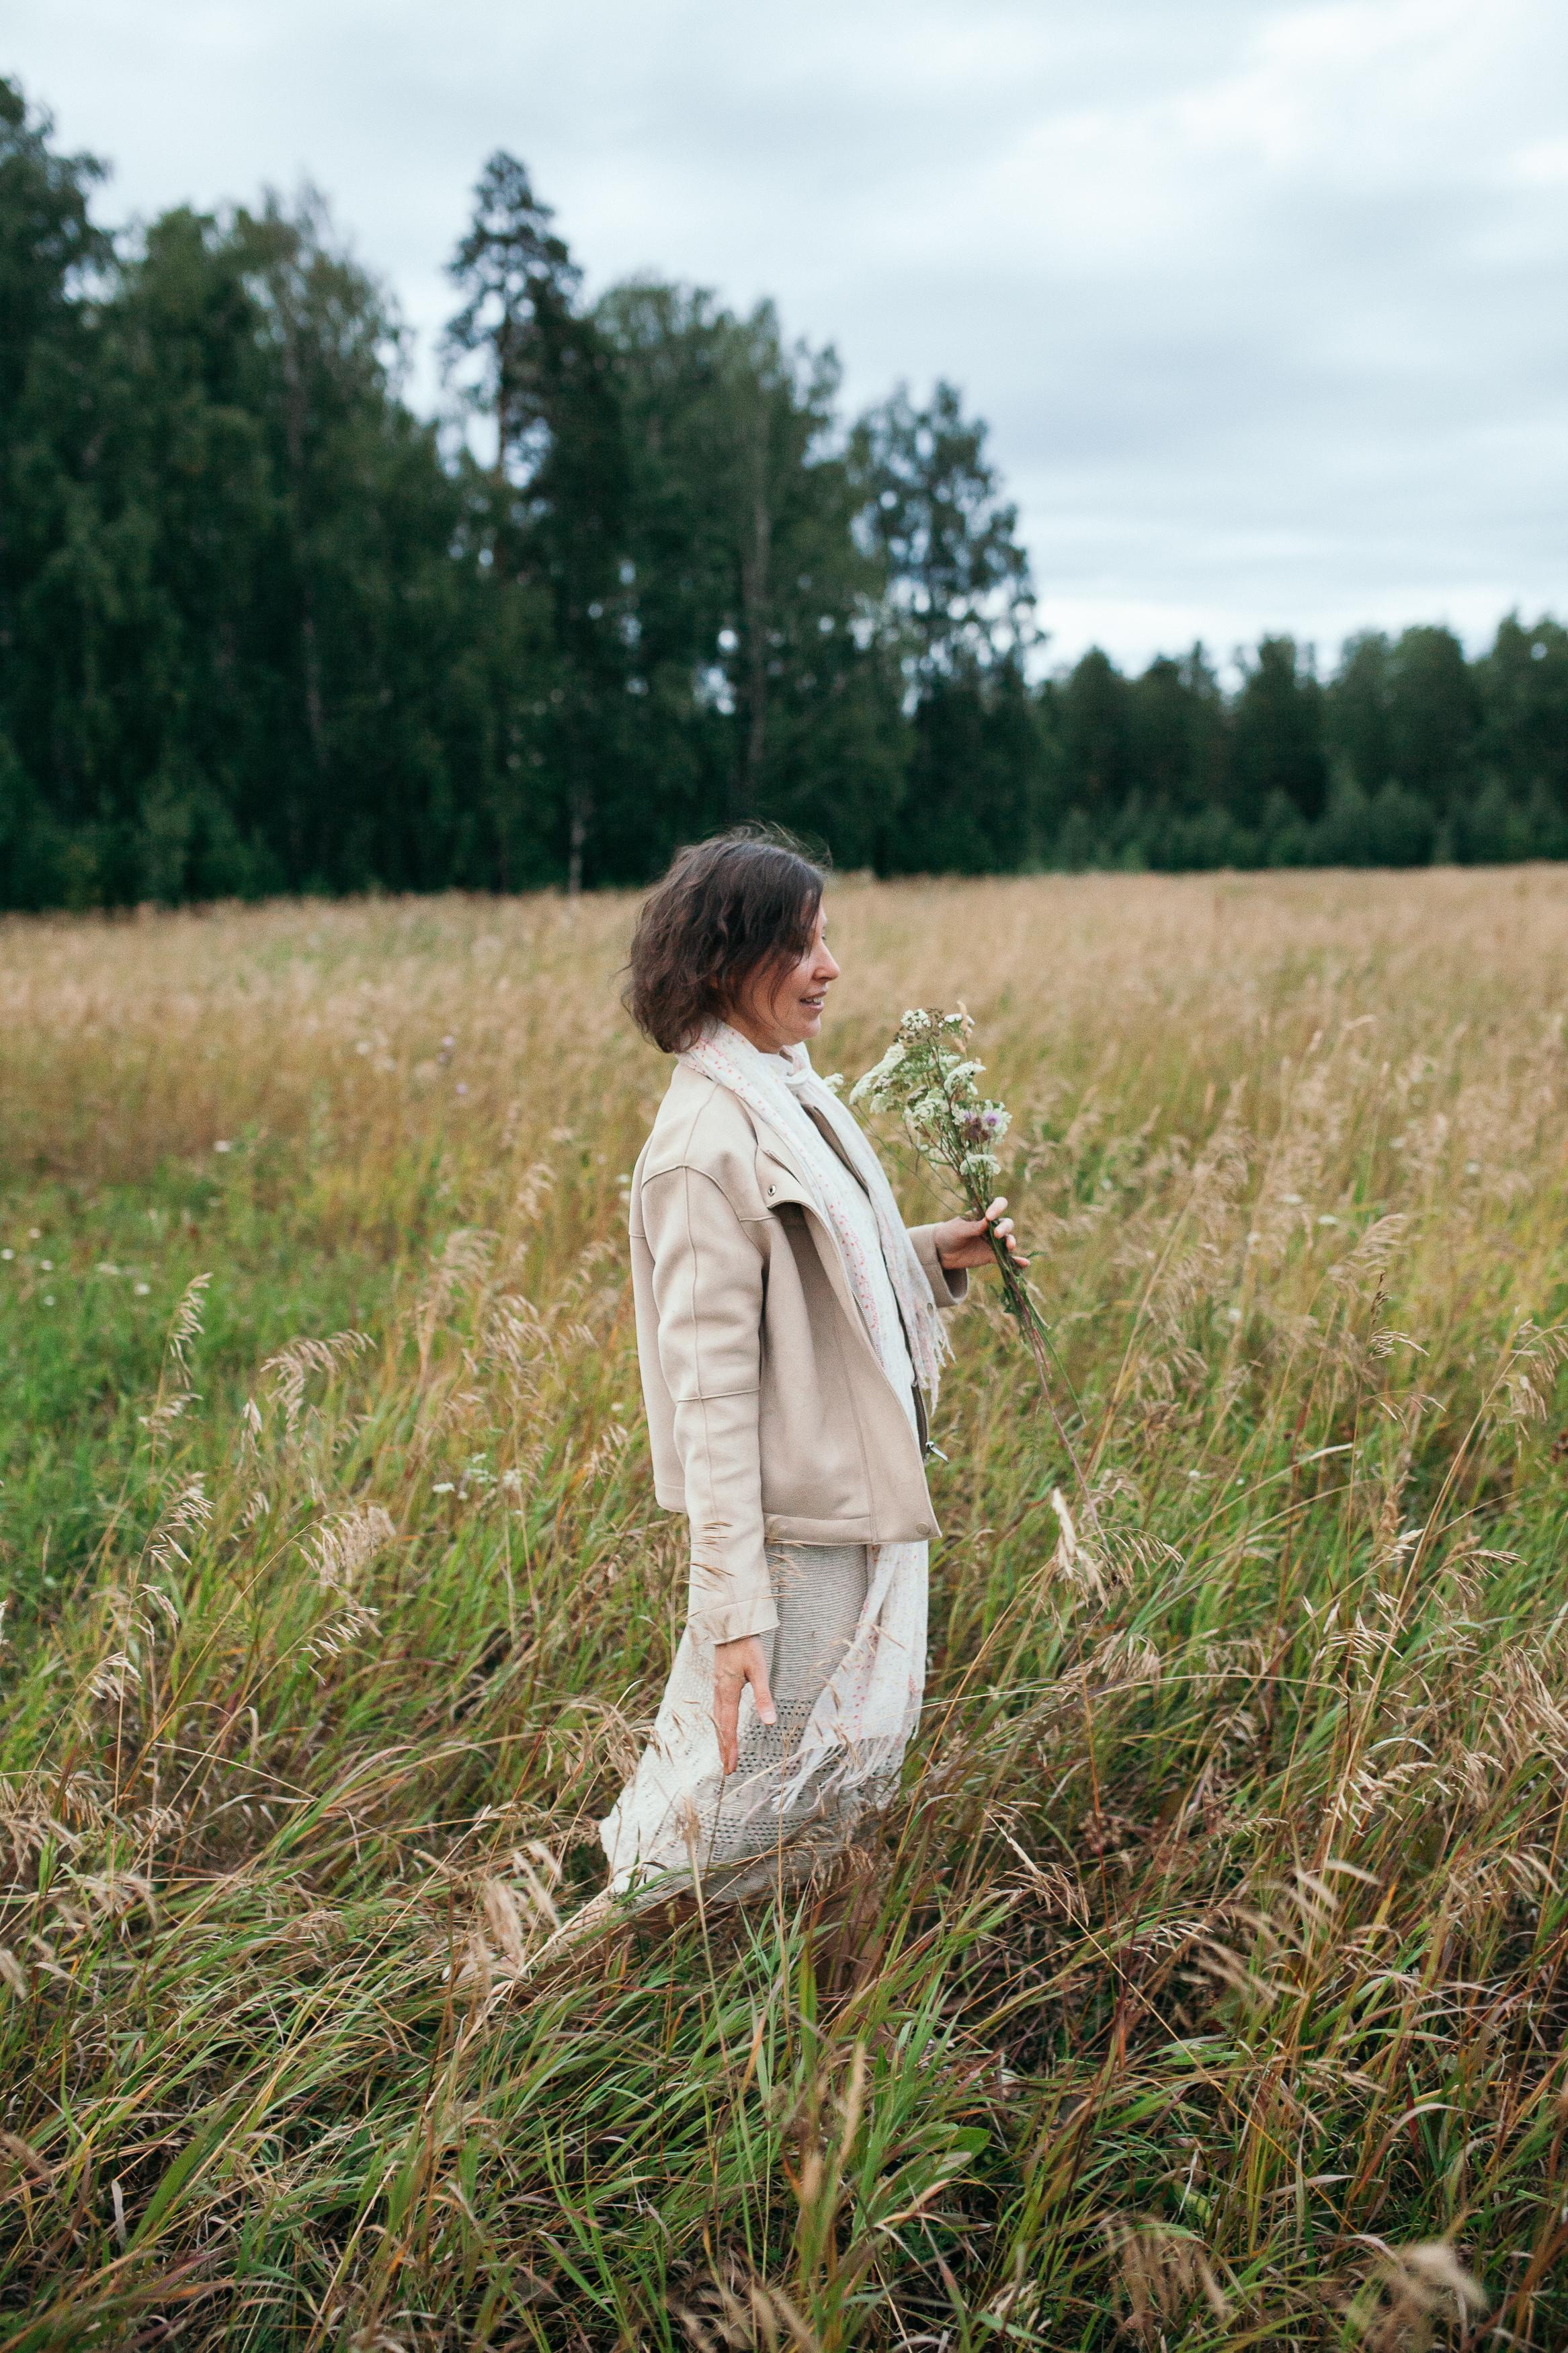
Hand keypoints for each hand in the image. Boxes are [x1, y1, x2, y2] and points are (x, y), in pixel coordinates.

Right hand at [713, 1634, 775, 1774]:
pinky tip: (722, 1726)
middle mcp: (719, 1693)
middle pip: (720, 1727)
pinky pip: (717, 1709)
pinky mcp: (719, 1682)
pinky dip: (719, 1724)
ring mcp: (717, 1687)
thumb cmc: (747, 1647)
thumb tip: (770, 1722)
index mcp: (728, 1693)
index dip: (730, 1749)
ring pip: (717, 1719)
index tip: (731, 1767)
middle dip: (724, 1749)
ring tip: (725, 1754)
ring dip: (721, 1738)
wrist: (732, 1626)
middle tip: (728, 1770)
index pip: (729, 1728)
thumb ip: (764, 1697)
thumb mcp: (760, 1671)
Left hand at [934, 1196, 1029, 1272]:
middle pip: (1006, 1223)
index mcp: (983, 1214)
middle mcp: (992, 1226)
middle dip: (1004, 1228)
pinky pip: (1006, 1258)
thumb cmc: (949, 1233)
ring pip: (1008, 1240)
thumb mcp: (958, 1229)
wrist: (942, 1252)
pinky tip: (1025, 1263)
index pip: (998, 1205)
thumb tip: (987, 1222)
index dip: (997, 1208)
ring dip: (1011, 1242)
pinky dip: (1016, 1261)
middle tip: (996, 1234)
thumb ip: (972, 1226)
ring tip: (1009, 1246)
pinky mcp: (992, 1256)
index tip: (989, 1216)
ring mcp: (993, 1242)